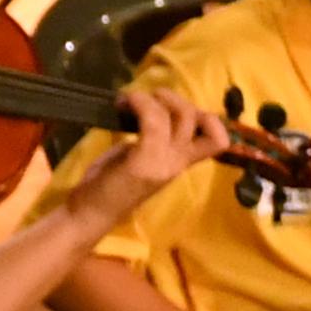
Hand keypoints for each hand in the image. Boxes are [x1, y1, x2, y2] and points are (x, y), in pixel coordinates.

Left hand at [69, 90, 234, 223]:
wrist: (91, 212)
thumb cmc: (112, 184)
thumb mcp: (142, 157)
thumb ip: (157, 138)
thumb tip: (159, 109)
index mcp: (181, 162)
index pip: (219, 140)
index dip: (208, 118)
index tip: (176, 111)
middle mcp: (179, 163)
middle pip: (200, 119)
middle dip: (174, 98)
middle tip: (145, 100)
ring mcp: (164, 164)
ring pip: (181, 116)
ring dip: (155, 98)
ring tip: (130, 101)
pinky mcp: (144, 162)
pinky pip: (153, 122)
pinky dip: (139, 104)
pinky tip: (122, 104)